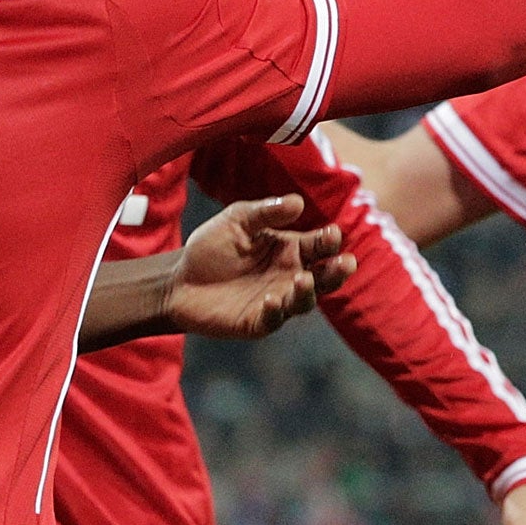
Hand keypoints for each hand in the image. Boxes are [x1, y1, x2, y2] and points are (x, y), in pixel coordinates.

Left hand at [164, 195, 355, 339]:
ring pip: (305, 301)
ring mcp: (277, 301)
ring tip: (303, 279)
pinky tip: (271, 299)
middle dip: (337, 271)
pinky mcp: (258, 322)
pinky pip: (274, 319)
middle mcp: (289, 276)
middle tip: (347, 263)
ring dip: (308, 291)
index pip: (318, 245)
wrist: (179, 280)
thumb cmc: (211, 247)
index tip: (332, 234)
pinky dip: (276, 310)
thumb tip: (298, 202)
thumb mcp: (236, 220)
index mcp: (290, 249)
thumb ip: (265, 212)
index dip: (328, 240)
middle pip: (324, 277)